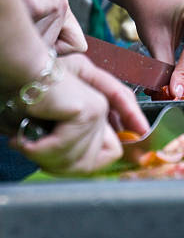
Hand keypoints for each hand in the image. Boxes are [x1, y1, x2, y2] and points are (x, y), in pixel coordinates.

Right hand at [8, 54, 149, 174]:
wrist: (18, 70)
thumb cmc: (28, 94)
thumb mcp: (50, 126)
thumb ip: (67, 145)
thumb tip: (77, 167)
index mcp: (96, 112)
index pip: (111, 153)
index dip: (89, 166)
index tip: (61, 164)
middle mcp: (102, 109)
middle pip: (90, 163)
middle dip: (56, 165)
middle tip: (32, 151)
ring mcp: (98, 110)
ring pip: (76, 160)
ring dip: (45, 158)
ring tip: (27, 142)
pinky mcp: (88, 111)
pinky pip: (64, 149)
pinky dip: (40, 150)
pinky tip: (25, 140)